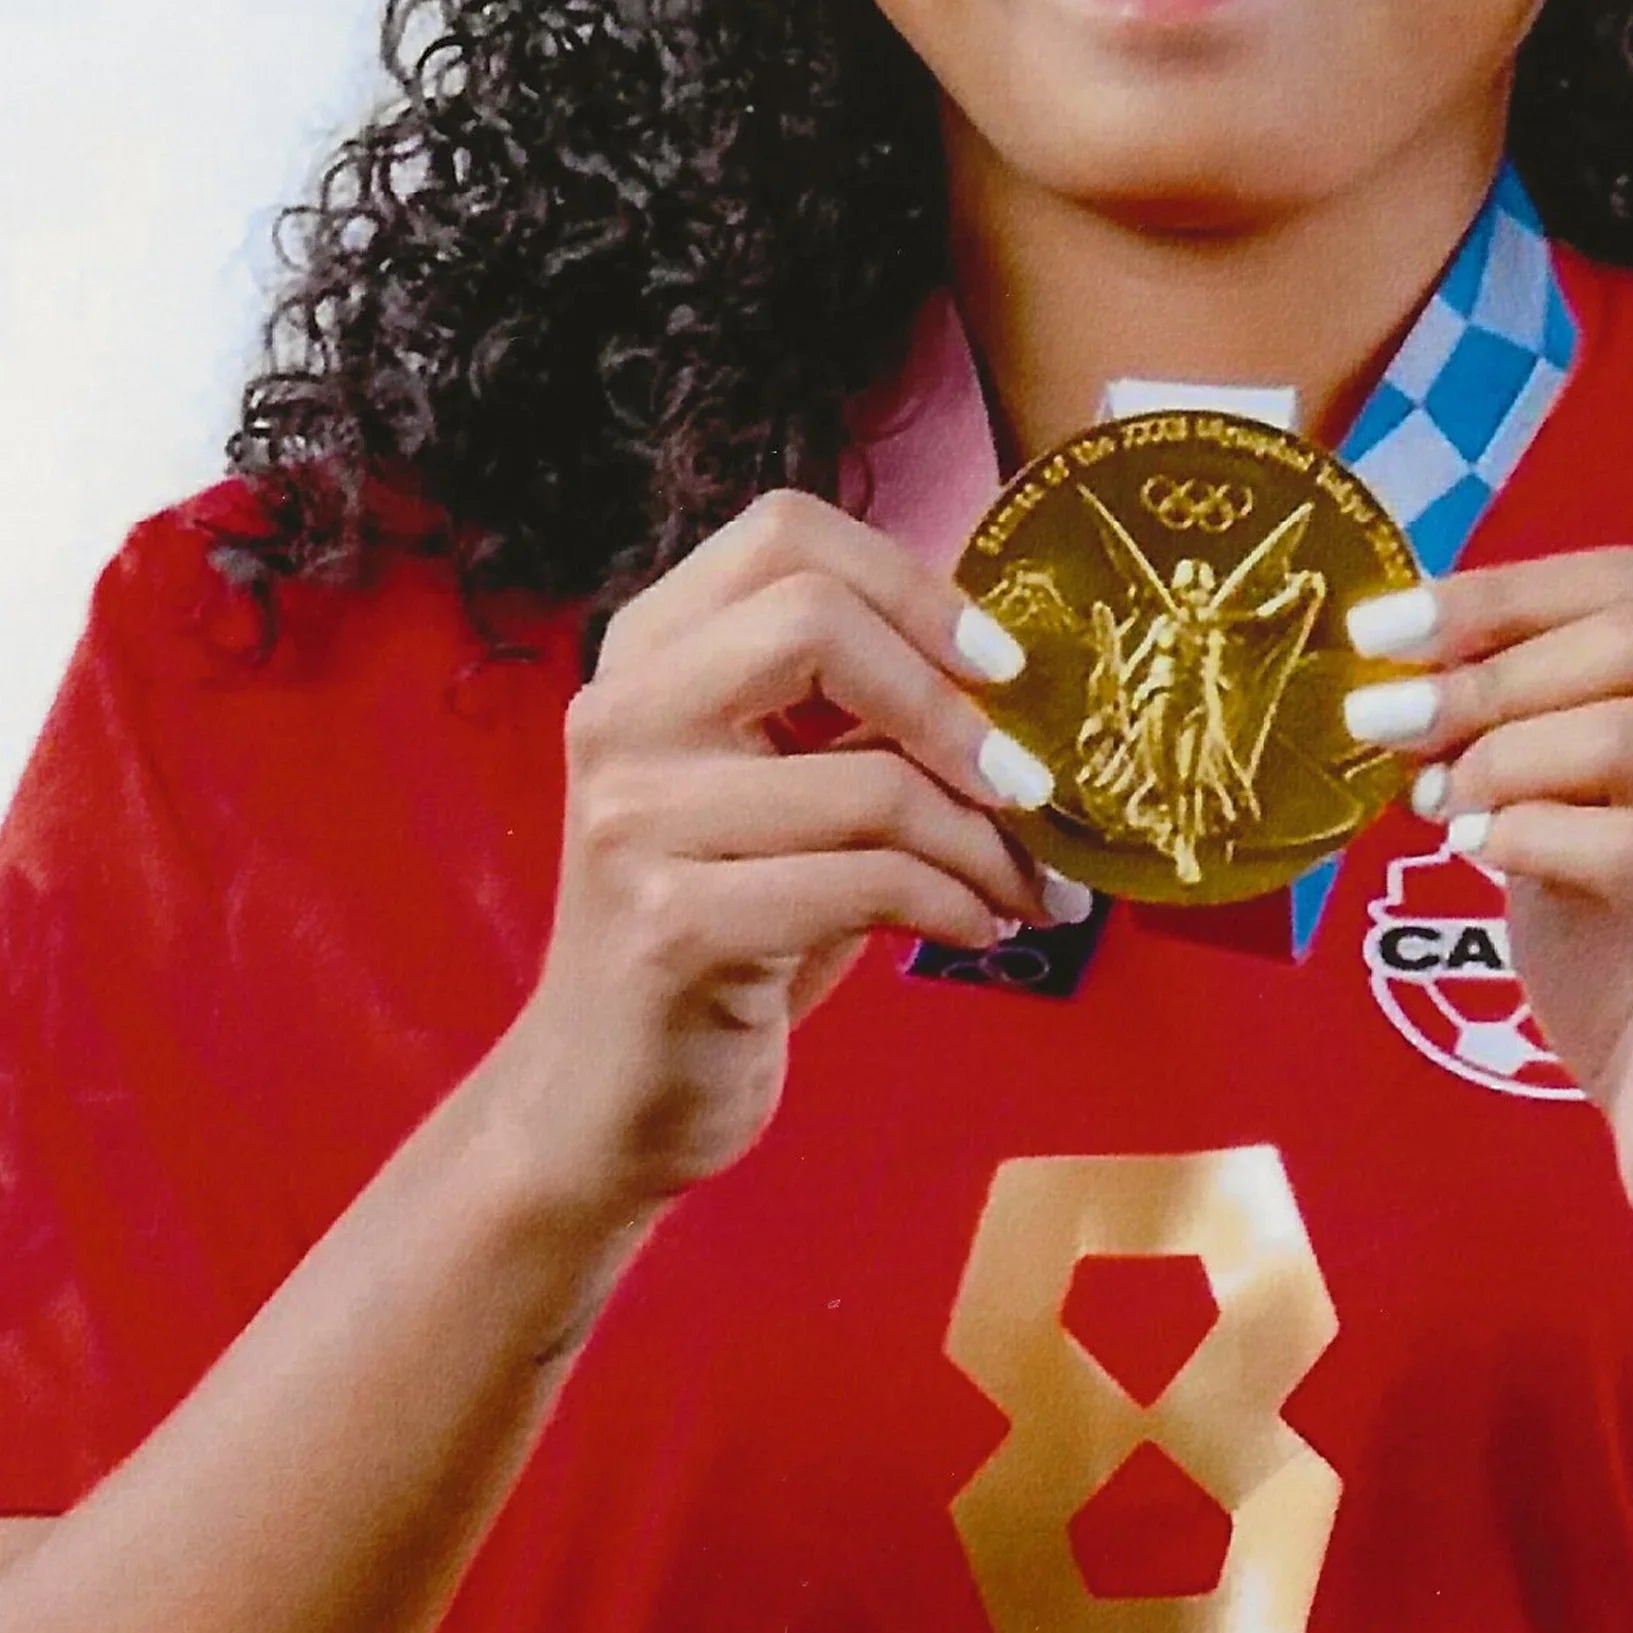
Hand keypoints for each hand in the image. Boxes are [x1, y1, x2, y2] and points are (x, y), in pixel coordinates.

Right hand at [477, 491, 1065, 1223]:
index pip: (784, 533)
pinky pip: (866, 883)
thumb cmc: (725, 934)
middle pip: (815, 620)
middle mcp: (620, 716)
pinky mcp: (670, 926)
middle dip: (953, 704)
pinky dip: (952, 906)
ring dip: (984, 843)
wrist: (603, 1100)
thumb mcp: (782, 796)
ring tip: (1028, 886)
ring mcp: (634, 820)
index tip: (1001, 663)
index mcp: (647, 656)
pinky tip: (978, 930)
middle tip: (1030, 782)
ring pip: (868, 780)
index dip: (912, 583)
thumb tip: (1016, 667)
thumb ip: (857, 716)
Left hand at [1342, 547, 1632, 1257]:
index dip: (1498, 592)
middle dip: (1485, 671)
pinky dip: (1530, 838)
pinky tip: (1478, 860)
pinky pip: (1632, 853)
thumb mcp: (1569, 829)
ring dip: (1501, 757)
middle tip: (1386, 722)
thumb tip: (1399, 667)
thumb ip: (1519, 743)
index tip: (1381, 630)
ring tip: (1440, 807)